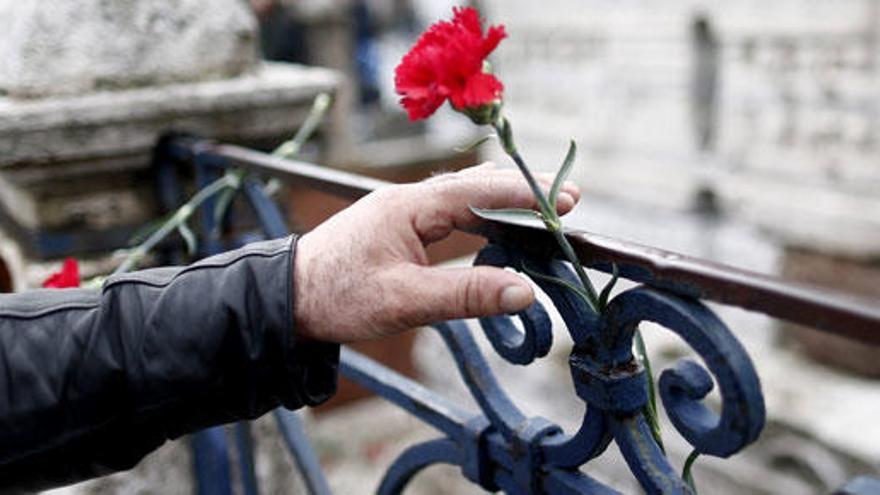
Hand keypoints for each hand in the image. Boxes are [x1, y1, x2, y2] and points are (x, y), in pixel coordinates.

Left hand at [293, 163, 580, 342]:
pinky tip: (495, 226)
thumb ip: (464, 295)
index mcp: (408, 206)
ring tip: (542, 212)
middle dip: (521, 191)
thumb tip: (524, 291)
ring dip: (502, 202)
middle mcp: (408, 200)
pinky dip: (480, 215)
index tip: (564, 199)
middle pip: (474, 185)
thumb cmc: (337, 296)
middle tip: (566, 200)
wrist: (286, 298)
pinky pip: (449, 212)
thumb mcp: (403, 301)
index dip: (523, 196)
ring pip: (463, 196)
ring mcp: (402, 211)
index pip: (477, 191)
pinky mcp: (398, 227)